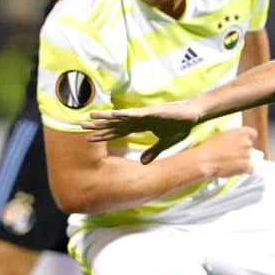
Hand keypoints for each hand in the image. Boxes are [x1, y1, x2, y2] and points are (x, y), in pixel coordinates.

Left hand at [84, 100, 201, 162]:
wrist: (193, 115)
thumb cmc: (179, 126)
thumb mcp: (165, 143)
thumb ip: (153, 151)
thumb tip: (142, 163)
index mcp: (141, 125)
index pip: (118, 131)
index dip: (104, 134)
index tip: (89, 138)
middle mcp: (139, 118)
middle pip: (115, 123)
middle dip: (99, 125)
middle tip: (81, 126)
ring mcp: (144, 113)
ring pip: (122, 116)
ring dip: (107, 117)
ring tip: (92, 116)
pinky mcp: (152, 111)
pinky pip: (136, 113)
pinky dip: (125, 114)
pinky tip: (113, 113)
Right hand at [194, 126, 256, 177]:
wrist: (205, 160)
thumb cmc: (209, 148)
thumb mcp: (221, 136)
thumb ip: (232, 137)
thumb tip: (235, 141)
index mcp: (240, 132)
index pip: (252, 133)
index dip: (249, 138)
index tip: (246, 142)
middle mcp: (246, 142)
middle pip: (250, 147)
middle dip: (244, 151)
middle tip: (234, 155)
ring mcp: (248, 155)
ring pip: (251, 159)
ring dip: (244, 161)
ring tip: (232, 164)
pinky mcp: (247, 166)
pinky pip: (251, 169)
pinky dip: (246, 170)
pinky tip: (236, 170)